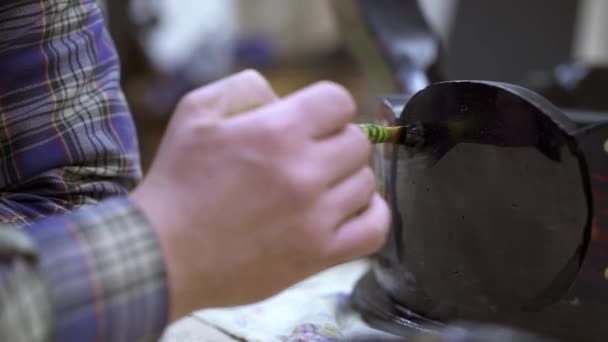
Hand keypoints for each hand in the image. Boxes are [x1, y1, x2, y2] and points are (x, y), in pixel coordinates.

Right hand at [131, 70, 389, 320]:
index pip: (339, 100)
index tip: (312, 123)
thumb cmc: (177, 183)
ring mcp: (316, 216)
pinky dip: (370, 215)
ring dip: (346, 179)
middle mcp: (304, 171)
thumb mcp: (195, 112)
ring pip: (366, 183)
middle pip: (357, 142)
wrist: (163, 255)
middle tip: (308, 158)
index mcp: (276, 131)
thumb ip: (244, 88)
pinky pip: (374, 229)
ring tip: (318, 188)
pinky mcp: (319, 255)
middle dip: (334, 143)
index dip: (326, 108)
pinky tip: (349, 211)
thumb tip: (283, 97)